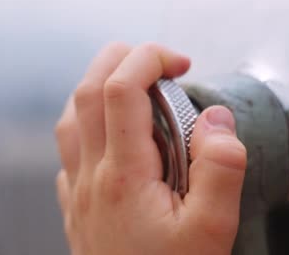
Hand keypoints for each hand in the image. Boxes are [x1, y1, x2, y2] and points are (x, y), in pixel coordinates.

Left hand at [55, 43, 246, 254]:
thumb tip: (216, 118)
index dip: (150, 58)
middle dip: (120, 59)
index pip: (120, 88)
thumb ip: (219, 169)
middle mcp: (92, 176)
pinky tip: (113, 140)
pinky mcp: (75, 210)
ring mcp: (77, 193)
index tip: (183, 63)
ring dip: (98, 89)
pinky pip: (69, 152)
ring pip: (70, 119)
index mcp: (124, 174)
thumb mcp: (212, 231)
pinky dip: (87, 127)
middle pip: (85, 91)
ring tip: (135, 90)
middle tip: (159, 63)